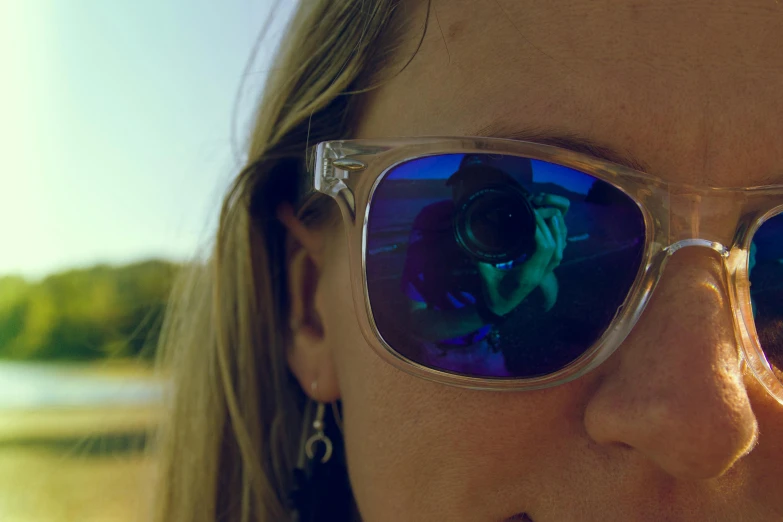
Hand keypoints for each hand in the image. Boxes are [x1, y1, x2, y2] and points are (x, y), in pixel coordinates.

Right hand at [477, 194, 568, 314]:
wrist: (501, 309)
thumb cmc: (493, 293)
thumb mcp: (485, 276)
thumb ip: (480, 259)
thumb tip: (471, 240)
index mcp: (528, 274)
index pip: (543, 248)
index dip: (540, 229)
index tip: (531, 214)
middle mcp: (539, 274)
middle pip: (553, 247)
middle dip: (549, 227)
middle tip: (539, 210)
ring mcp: (544, 274)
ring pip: (559, 252)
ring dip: (557, 233)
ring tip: (551, 216)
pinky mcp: (544, 273)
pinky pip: (556, 256)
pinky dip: (556, 241)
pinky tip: (551, 230)